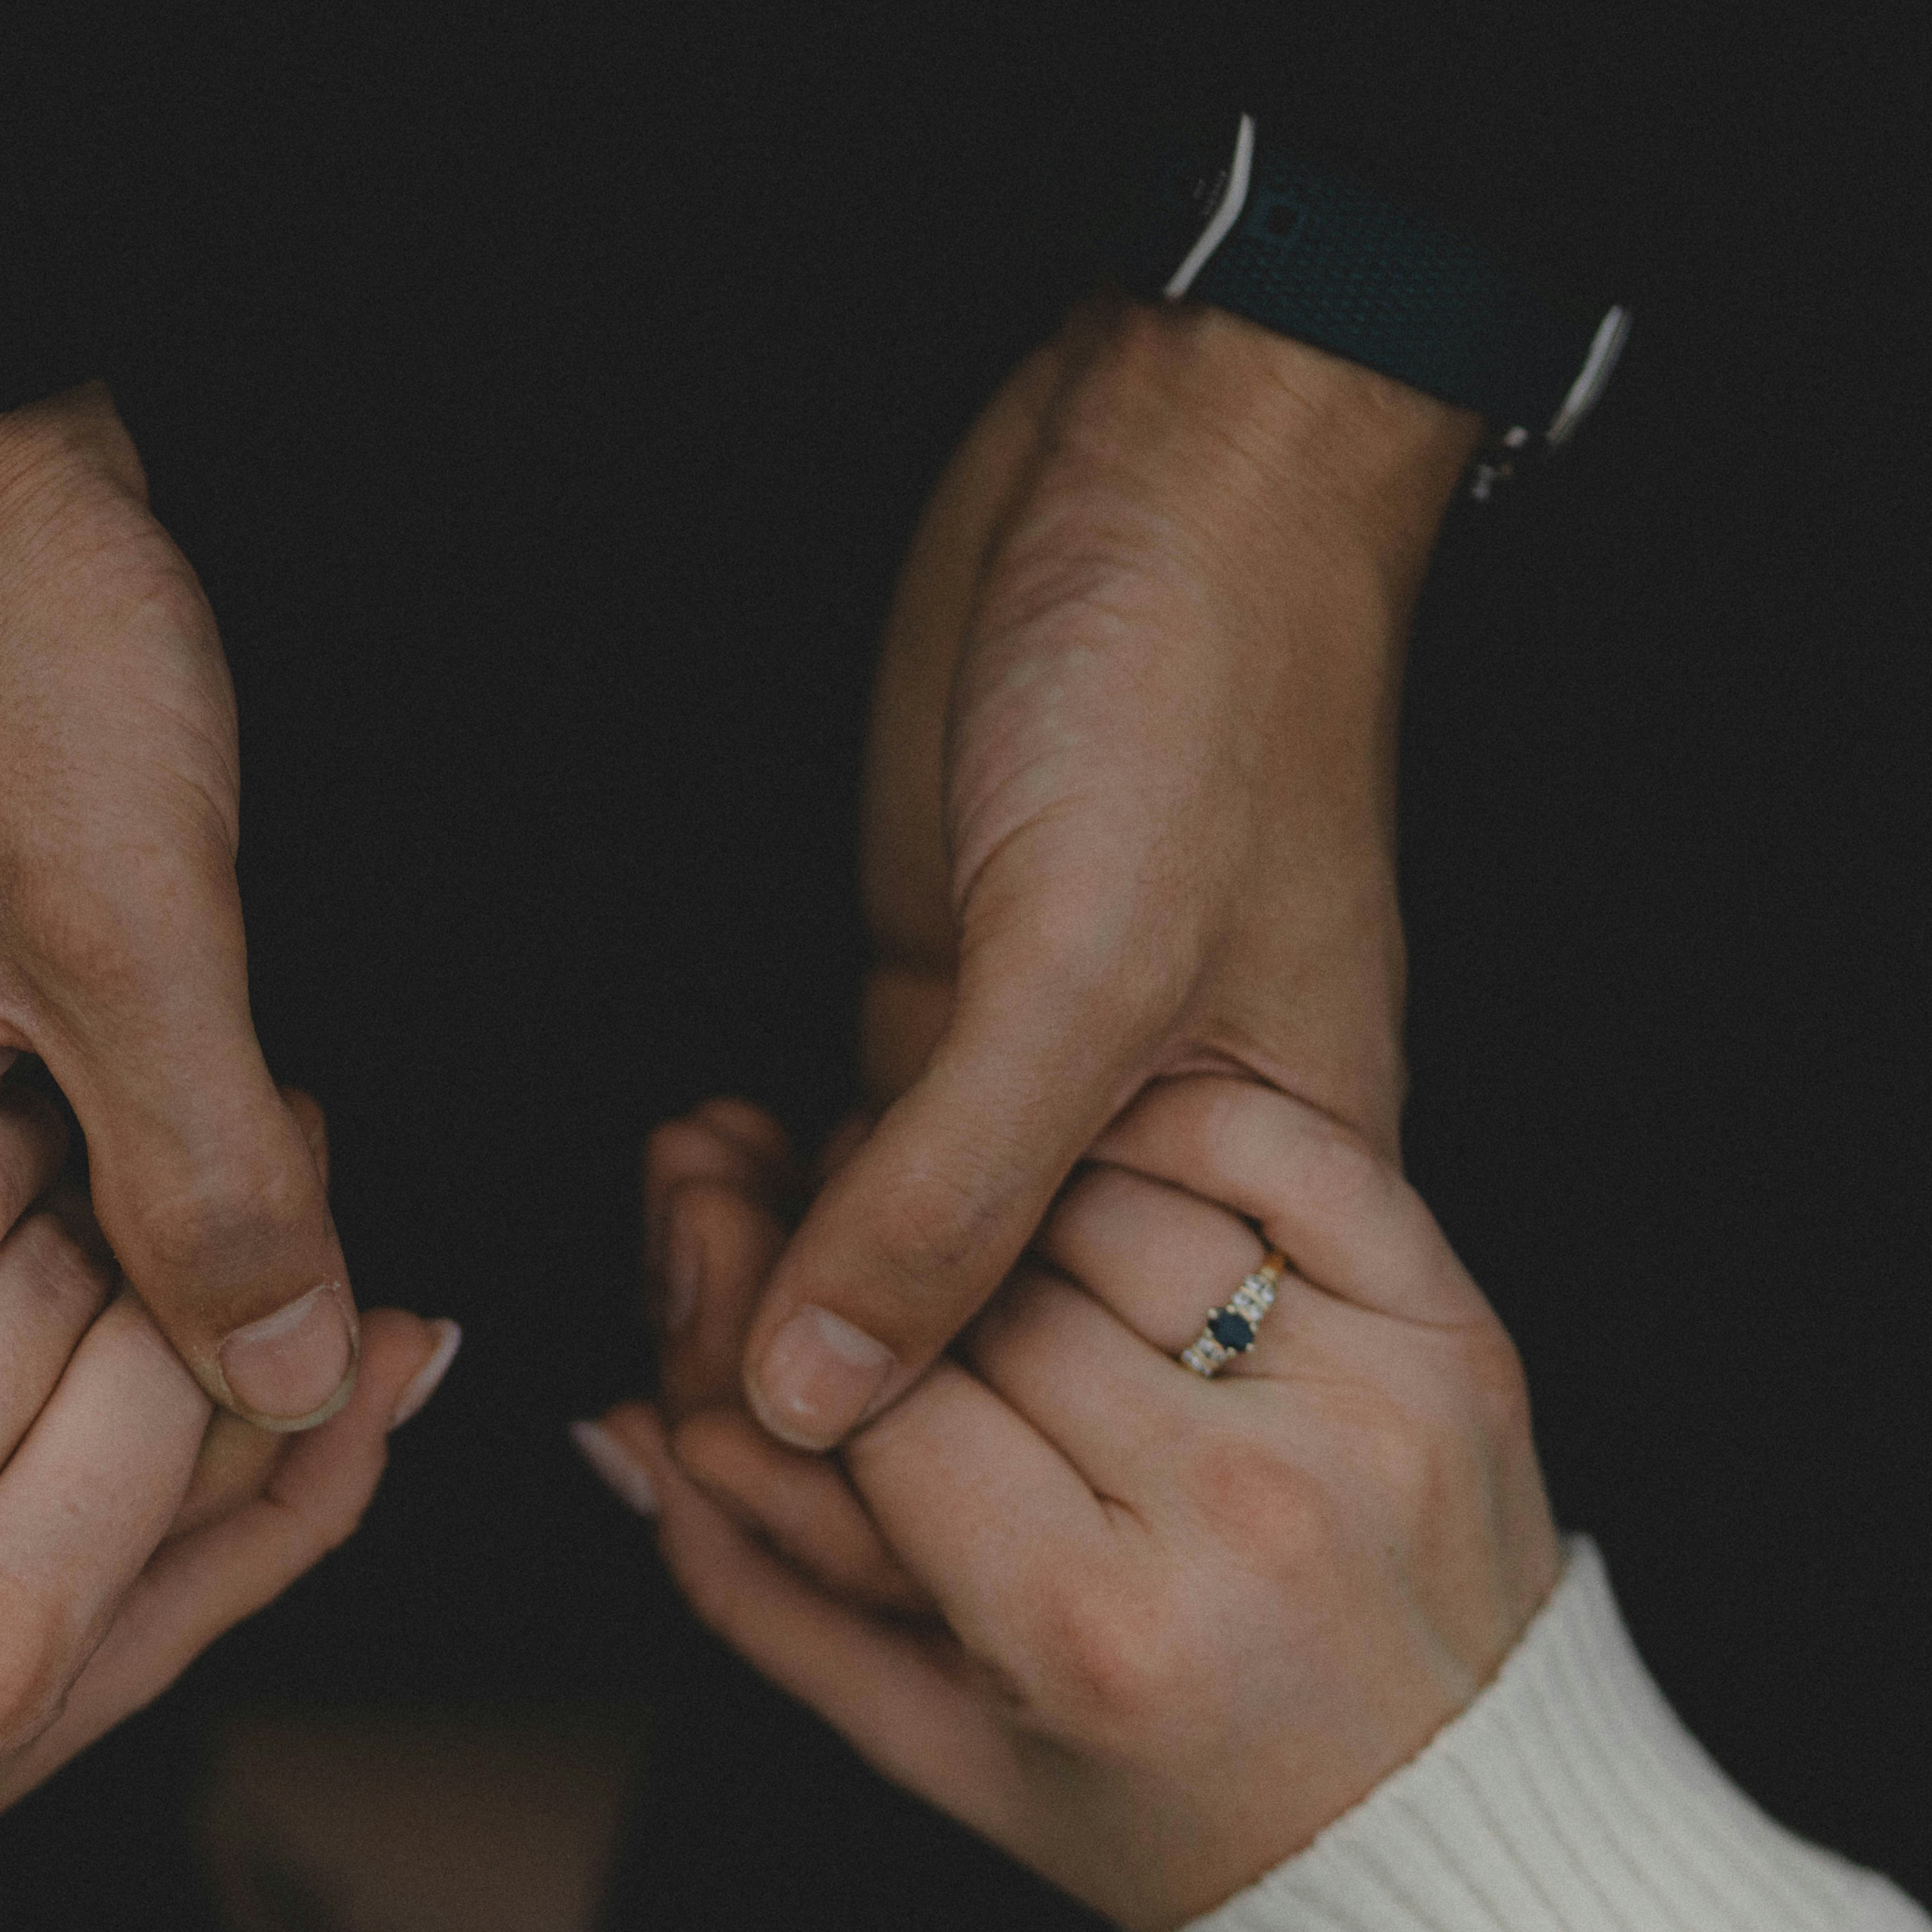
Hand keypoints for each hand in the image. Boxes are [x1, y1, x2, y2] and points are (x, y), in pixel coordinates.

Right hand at [0, 385, 363, 1433]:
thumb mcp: (130, 935)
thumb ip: (205, 1177)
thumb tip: (287, 1380)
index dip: (152, 1402)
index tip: (313, 1367)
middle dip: (171, 1321)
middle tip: (350, 1308)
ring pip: (13, 1223)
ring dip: (164, 1227)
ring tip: (306, 1214)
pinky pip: (12, 1127)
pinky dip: (130, 1139)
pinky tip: (228, 1133)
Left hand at [0, 1045, 453, 1904]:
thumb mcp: (84, 1691)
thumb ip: (266, 1520)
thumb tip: (406, 1348)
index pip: (169, 1368)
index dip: (232, 1258)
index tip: (269, 1175)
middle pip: (59, 1266)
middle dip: (127, 1186)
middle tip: (147, 1150)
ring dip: (13, 1121)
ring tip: (42, 1119)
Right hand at [602, 1078, 1558, 1931]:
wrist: (1463, 1857)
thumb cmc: (1176, 1814)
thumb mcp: (941, 1747)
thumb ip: (760, 1587)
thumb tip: (623, 1430)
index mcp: (1092, 1633)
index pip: (876, 1405)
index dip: (804, 1335)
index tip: (799, 1317)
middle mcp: (1236, 1522)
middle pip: (988, 1296)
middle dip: (896, 1250)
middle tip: (872, 1242)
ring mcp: (1365, 1420)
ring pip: (1117, 1199)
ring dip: (1022, 1176)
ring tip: (990, 1209)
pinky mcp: (1461, 1347)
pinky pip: (1287, 1157)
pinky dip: (1185, 1123)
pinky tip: (1122, 1147)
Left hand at [740, 294, 1480, 1454]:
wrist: (1161, 472)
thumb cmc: (1194, 691)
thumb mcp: (1087, 962)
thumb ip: (954, 1196)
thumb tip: (812, 1396)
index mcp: (1255, 1198)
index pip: (1059, 1418)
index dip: (886, 1460)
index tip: (737, 1434)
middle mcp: (1139, 1170)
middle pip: (945, 1360)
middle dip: (790, 1360)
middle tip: (676, 1300)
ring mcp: (1022, 1091)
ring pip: (865, 1267)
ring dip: (748, 1270)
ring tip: (683, 1200)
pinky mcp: (936, 1009)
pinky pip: (830, 1168)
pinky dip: (750, 1188)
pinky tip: (693, 1157)